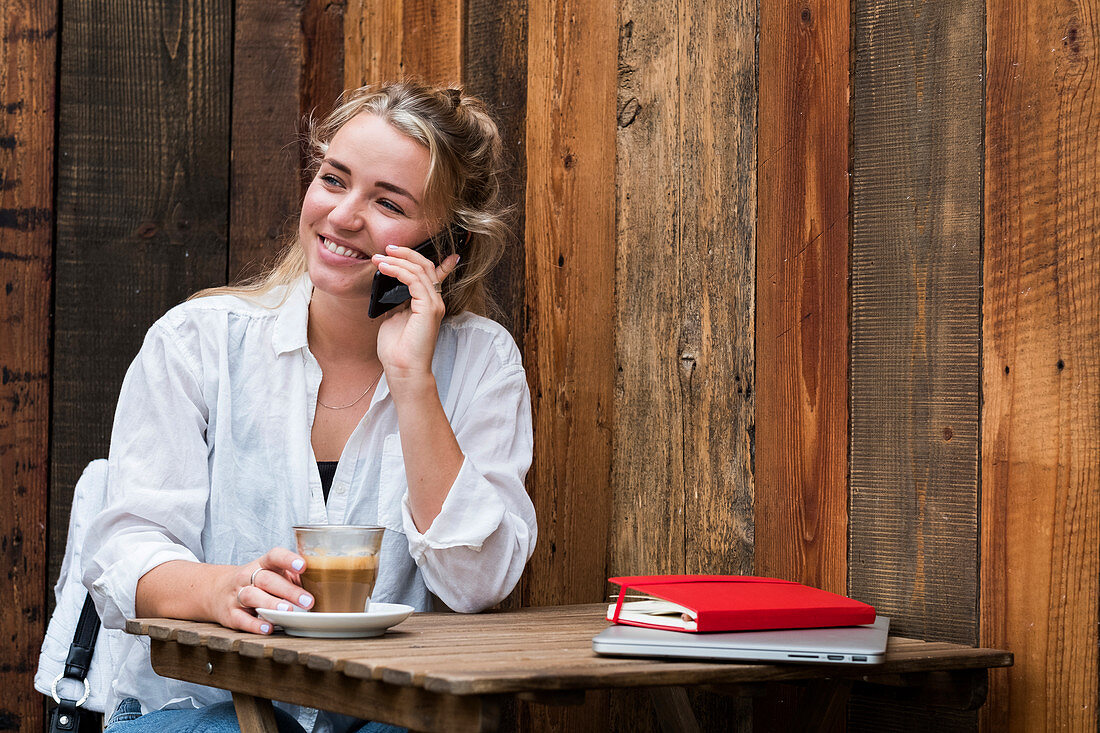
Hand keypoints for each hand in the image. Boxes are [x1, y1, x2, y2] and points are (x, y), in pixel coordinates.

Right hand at [222, 547, 313, 633]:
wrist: (216, 590)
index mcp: (263, 564)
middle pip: (266, 579)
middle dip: (288, 590)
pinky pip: (241, 619)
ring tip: (288, 611)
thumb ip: (294, 577)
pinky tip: (267, 628)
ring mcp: (237, 595)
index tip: (303, 565)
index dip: (288, 559)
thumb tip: (325, 582)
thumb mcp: (273, 573)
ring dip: (271, 604)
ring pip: (252, 596)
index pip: (274, 556)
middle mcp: (248, 577)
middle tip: (308, 601)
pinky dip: (254, 625)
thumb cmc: (257, 582)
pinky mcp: (230, 614)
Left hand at [372, 245, 460, 386]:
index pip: (433, 273)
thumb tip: (387, 286)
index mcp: (428, 303)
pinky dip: (398, 271)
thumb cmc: (397, 350)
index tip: (401, 248)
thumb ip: (396, 301)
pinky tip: (384, 268)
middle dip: (405, 254)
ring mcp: (434, 304)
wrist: (403, 370)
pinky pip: (415, 280)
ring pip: (421, 269)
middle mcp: (435, 301)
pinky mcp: (429, 308)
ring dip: (398, 260)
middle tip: (386, 249)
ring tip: (380, 258)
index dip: (419, 256)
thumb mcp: (393, 318)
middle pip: (426, 265)